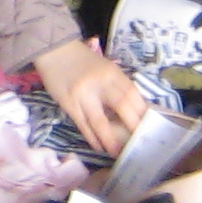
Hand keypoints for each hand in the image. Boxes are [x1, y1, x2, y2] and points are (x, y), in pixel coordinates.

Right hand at [32, 35, 152, 155]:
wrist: (54, 50)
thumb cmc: (83, 60)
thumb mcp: (105, 67)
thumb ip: (117, 85)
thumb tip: (133, 110)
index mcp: (112, 72)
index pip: (132, 93)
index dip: (141, 111)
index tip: (148, 125)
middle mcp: (99, 83)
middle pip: (121, 106)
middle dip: (131, 125)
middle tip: (138, 142)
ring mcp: (82, 95)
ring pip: (100, 121)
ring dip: (110, 140)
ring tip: (117, 152)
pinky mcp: (68, 104)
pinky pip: (82, 124)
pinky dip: (92, 137)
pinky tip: (98, 146)